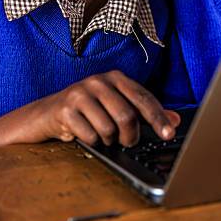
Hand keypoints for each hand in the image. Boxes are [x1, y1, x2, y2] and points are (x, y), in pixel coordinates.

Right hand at [0, 70, 180, 146]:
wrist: (45, 115)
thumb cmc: (86, 110)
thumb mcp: (116, 107)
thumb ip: (145, 113)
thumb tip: (174, 120)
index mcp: (117, 78)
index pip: (144, 98)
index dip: (159, 118)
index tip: (169, 134)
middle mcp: (100, 81)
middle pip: (127, 116)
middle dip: (130, 136)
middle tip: (127, 142)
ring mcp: (81, 92)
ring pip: (109, 128)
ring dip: (108, 140)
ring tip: (101, 136)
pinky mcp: (65, 108)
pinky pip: (89, 135)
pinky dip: (91, 142)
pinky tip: (84, 134)